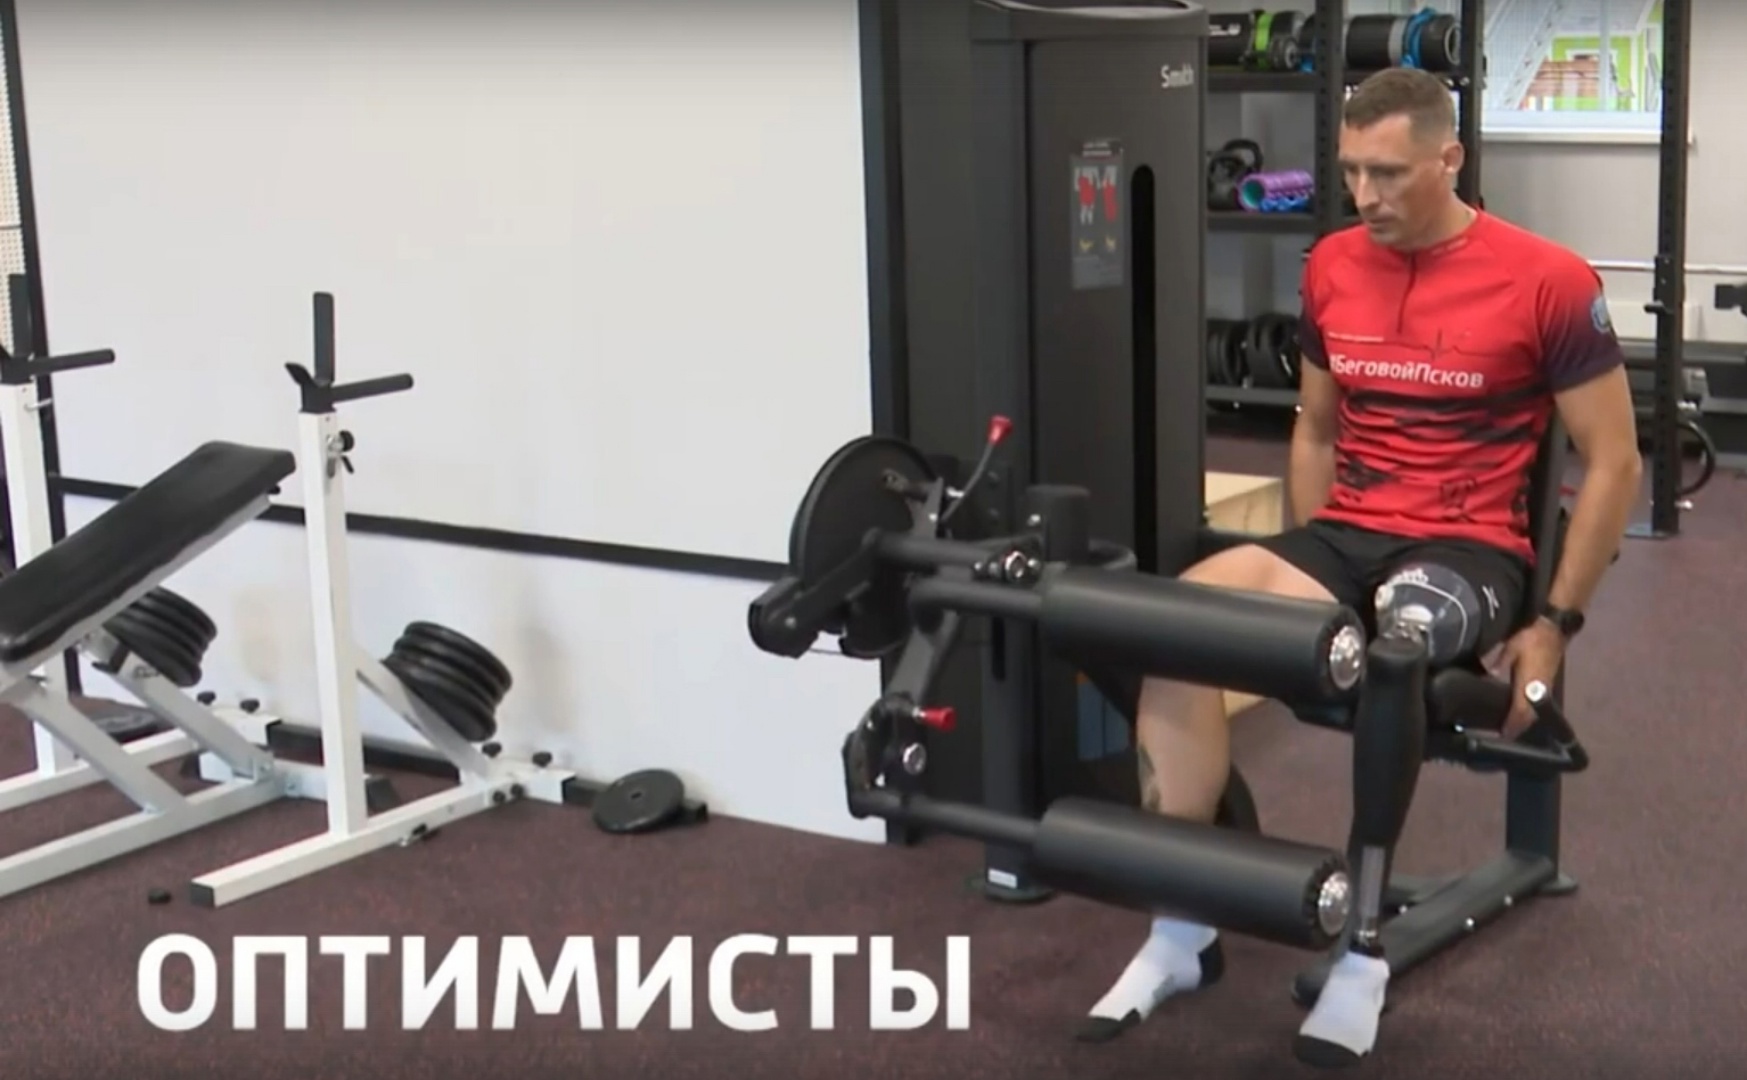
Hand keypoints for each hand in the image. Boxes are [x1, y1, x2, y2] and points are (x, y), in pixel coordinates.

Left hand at [1496, 619, 1564, 739]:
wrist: (1554, 628)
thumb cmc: (1531, 637)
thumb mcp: (1511, 648)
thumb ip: (1500, 663)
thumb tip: (1489, 674)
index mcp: (1529, 684)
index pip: (1520, 711)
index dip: (1512, 724)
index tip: (1504, 735)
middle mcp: (1540, 690)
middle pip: (1529, 716)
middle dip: (1519, 727)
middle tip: (1506, 735)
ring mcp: (1546, 686)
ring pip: (1535, 711)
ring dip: (1525, 720)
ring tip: (1513, 727)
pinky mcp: (1549, 682)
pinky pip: (1539, 703)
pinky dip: (1530, 711)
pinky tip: (1522, 711)